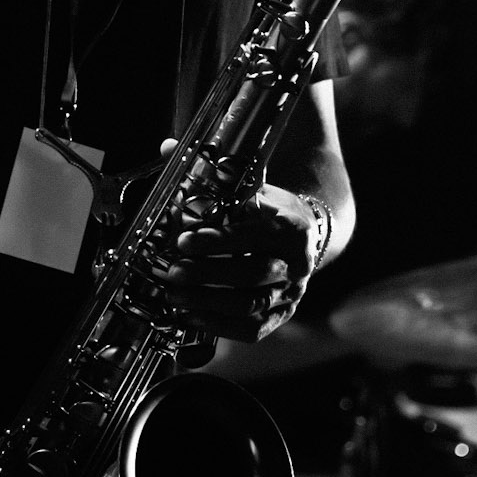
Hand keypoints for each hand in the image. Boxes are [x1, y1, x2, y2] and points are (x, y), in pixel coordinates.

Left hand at [157, 147, 326, 342]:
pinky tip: (192, 318)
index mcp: (291, 227)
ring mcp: (293, 292)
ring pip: (251, 304)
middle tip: (172, 273)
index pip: (252, 236)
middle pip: (252, 274)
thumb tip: (169, 148)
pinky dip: (221, 326)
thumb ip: (210, 173)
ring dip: (209, 303)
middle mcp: (297, 262)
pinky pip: (254, 328)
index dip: (217, 241)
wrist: (307, 235)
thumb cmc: (270, 209)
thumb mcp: (249, 186)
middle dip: (208, 275)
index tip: (183, 241)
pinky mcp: (283, 313)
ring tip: (175, 297)